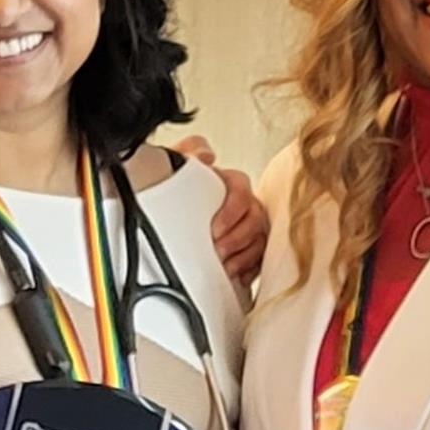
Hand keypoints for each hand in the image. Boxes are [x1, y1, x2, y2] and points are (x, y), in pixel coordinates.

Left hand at [177, 134, 267, 288]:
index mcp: (229, 184)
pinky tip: (234, 276)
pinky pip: (259, 262)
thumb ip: (189, 153)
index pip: (242, 191)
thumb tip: (206, 155)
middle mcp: (243, 205)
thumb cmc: (176, 195)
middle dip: (237, 238)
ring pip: (260, 241)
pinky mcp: (248, 252)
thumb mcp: (175, 168)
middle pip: (256, 219)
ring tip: (224, 267)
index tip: (214, 229)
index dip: (232, 211)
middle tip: (217, 251)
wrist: (169, 219)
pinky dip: (247, 271)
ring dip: (243, 257)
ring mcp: (248, 229)